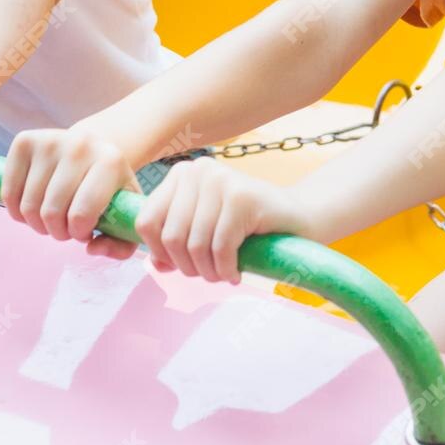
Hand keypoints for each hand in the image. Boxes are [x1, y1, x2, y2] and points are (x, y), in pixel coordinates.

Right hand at [2, 125, 142, 253]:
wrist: (89, 149)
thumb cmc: (105, 187)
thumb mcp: (123, 213)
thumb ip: (121, 244)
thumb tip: (92, 248)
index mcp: (111, 162)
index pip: (81, 214)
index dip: (78, 234)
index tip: (84, 231)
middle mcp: (80, 145)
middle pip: (51, 212)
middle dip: (57, 232)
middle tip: (65, 227)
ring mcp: (50, 140)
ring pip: (28, 207)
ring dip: (37, 224)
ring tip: (52, 216)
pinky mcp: (24, 141)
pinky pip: (9, 194)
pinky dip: (17, 211)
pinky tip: (34, 205)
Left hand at [132, 159, 317, 284]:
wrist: (297, 218)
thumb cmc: (246, 227)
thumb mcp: (202, 229)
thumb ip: (173, 241)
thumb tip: (155, 263)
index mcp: (182, 174)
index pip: (147, 221)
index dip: (158, 252)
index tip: (178, 264)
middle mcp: (199, 170)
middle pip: (170, 236)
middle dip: (187, 267)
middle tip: (207, 274)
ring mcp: (221, 180)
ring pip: (195, 245)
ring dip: (208, 272)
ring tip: (222, 275)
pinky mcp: (242, 197)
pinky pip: (220, 248)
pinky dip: (226, 269)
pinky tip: (235, 273)